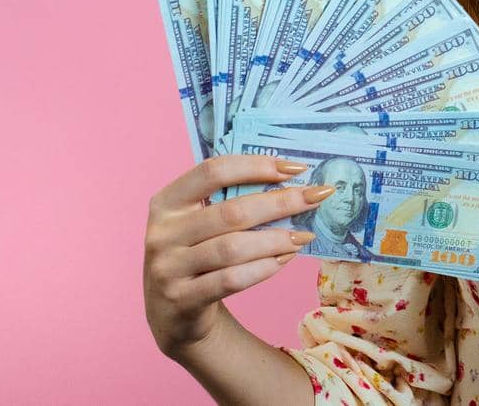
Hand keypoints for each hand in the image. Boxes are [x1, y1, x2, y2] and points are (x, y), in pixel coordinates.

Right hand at [143, 154, 332, 360]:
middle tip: (317, 197)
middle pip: (231, 211)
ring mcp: (168, 269)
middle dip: (281, 202)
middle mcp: (162, 233)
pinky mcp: (182, 300)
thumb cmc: (197, 255)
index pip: (213, 171)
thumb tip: (292, 181)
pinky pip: (231, 280)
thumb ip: (231, 201)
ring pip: (233, 248)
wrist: (172, 313)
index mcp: (167, 203)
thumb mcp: (200, 223)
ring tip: (305, 235)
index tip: (296, 168)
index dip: (257, 165)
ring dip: (277, 239)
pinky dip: (264, 267)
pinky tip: (285, 259)